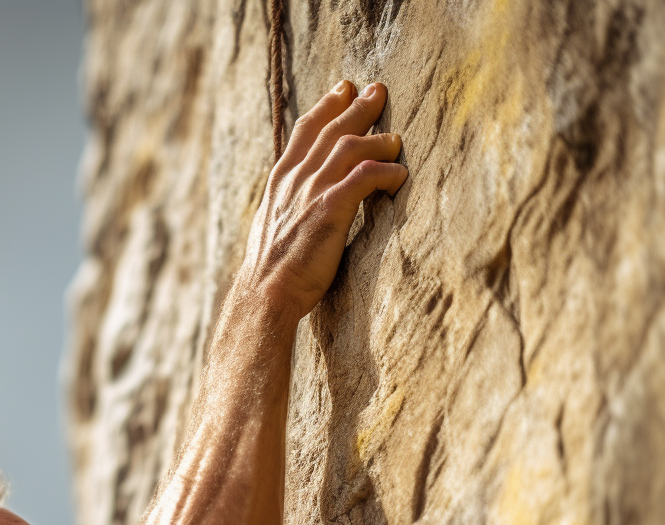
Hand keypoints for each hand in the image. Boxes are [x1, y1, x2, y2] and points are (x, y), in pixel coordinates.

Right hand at [240, 81, 406, 323]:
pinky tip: (400, 175)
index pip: (304, 131)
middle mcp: (295, 180)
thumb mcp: (272, 229)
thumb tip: (299, 207)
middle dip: (356, 107)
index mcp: (279, 182)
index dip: (326, 106)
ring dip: (377, 140)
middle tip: (378, 92)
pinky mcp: (329, 209)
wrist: (264, 294)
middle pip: (330, 130)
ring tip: (396, 140)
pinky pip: (365, 176)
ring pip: (349, 147)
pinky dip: (386, 171)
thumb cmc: (270, 273)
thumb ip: (288, 207)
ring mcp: (311, 192)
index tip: (344, 89)